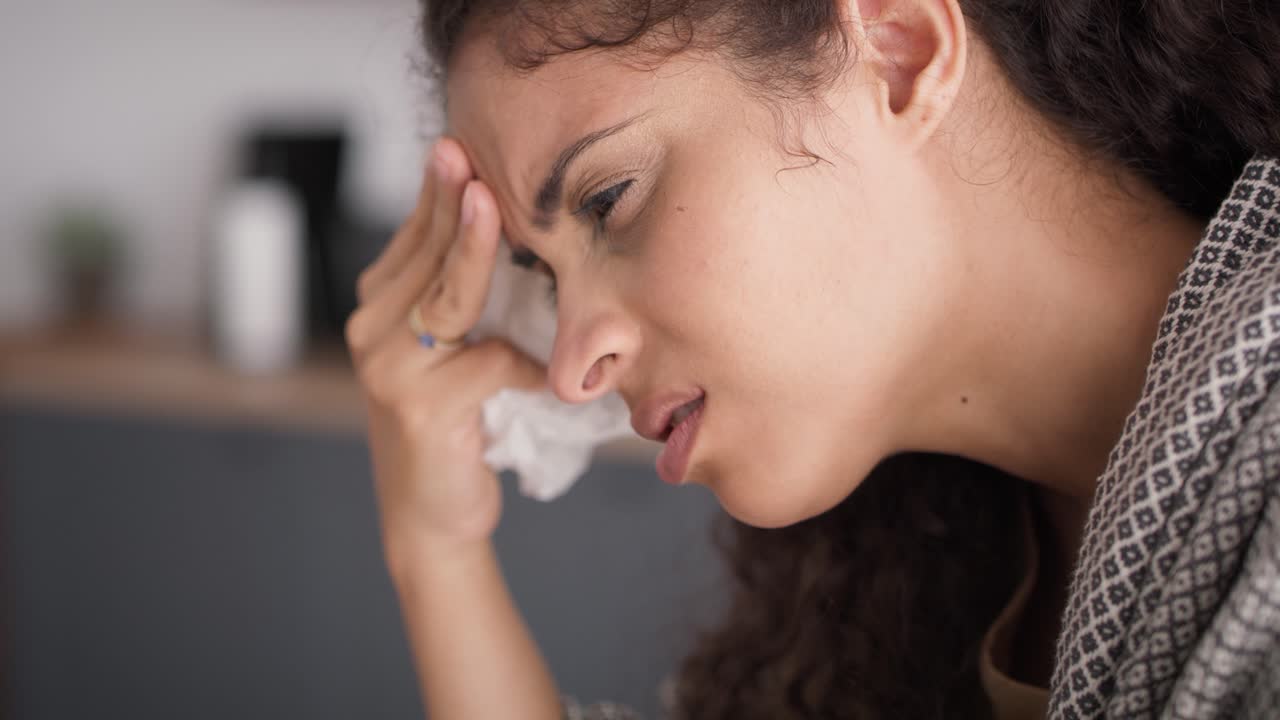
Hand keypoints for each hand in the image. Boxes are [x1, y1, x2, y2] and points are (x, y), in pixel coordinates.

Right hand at [345, 138, 546, 557]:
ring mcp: (389, 370)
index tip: (463, 148)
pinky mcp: (420, 408)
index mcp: (380, 309)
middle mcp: (372, 332)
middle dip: (454, 204)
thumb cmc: (454, 425)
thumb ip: (461, 299)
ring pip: (448, 298)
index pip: (414, 238)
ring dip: (475, 250)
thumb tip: (510, 232)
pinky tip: (556, 370)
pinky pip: (488, 364)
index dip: (439, 194)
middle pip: (427, 257)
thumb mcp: (449, 352)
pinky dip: (528, 364)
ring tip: (492, 203)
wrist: (431, 515)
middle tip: (470, 157)